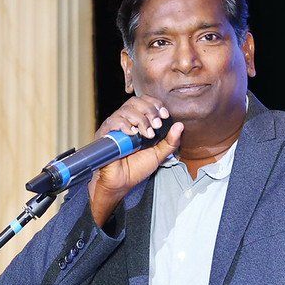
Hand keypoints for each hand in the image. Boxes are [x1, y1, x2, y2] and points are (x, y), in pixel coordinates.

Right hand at [88, 95, 182, 225]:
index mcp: (137, 122)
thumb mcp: (158, 154)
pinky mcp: (104, 134)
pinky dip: (125, 125)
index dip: (155, 104)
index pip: (144, 102)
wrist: (121, 183)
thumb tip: (180, 126)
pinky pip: (113, 122)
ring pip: (125, 110)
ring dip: (140, 119)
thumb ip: (170, 142)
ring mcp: (114, 127)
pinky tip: (132, 134)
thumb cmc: (136, 168)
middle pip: (135, 101)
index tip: (165, 115)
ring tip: (147, 134)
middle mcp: (125, 121)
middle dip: (149, 111)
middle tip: (156, 125)